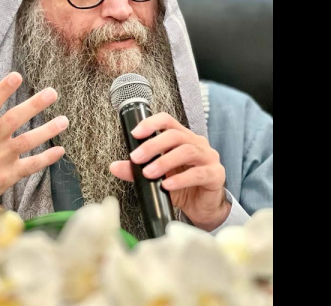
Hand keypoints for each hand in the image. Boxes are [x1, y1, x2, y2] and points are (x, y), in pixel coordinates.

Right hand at [0, 70, 67, 210]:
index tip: (17, 76)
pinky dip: (46, 159)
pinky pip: (30, 166)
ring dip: (47, 131)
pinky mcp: (7, 176)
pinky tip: (60, 150)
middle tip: (52, 93)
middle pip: (13, 119)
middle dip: (34, 105)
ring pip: (26, 142)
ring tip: (64, 121)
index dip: (3, 89)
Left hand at [110, 112, 230, 230]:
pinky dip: (181, 179)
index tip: (135, 133)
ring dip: (165, 161)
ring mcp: (209, 158)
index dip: (151, 123)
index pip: (168, 121)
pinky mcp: (216, 175)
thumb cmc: (182, 188)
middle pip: (176, 135)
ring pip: (188, 151)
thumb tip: (115, 166)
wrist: (202, 208)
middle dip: (153, 145)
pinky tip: (167, 185)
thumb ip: (137, 171)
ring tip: (149, 173)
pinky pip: (199, 173)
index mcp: (183, 138)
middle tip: (137, 158)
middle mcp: (197, 143)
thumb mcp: (157, 178)